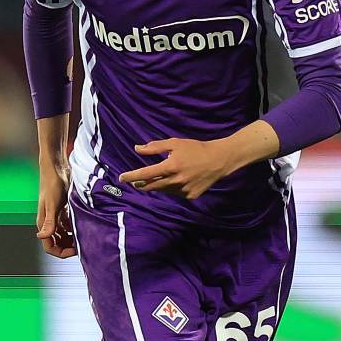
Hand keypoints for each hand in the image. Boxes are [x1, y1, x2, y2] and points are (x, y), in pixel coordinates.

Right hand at [36, 163, 75, 258]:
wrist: (55, 166)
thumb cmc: (52, 183)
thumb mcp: (52, 204)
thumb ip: (49, 222)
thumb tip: (41, 236)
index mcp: (44, 223)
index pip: (49, 247)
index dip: (61, 252)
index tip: (75, 250)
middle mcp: (48, 222)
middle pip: (57, 242)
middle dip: (69, 246)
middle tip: (83, 244)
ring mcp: (55, 216)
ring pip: (64, 234)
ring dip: (73, 237)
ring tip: (85, 234)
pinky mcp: (62, 209)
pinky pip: (68, 224)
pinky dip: (75, 226)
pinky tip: (84, 223)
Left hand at [118, 138, 236, 199]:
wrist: (218, 160)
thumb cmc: (195, 148)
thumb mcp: (175, 143)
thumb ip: (155, 147)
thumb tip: (137, 148)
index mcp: (170, 167)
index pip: (145, 174)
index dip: (132, 176)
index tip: (121, 178)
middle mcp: (175, 181)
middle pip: (151, 186)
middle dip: (141, 184)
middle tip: (135, 182)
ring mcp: (183, 190)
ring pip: (164, 190)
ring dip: (157, 185)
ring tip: (158, 178)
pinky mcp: (191, 196)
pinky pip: (176, 193)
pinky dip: (172, 188)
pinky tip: (177, 180)